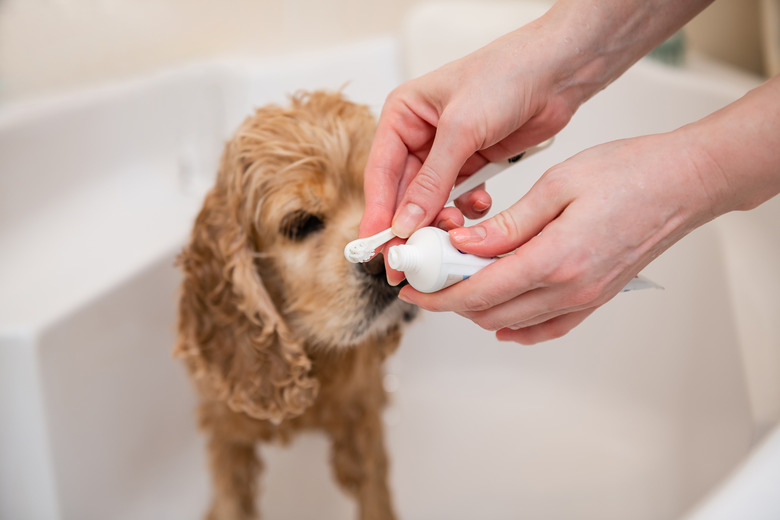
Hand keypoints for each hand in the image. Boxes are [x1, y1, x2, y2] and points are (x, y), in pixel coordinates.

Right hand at [359, 23, 580, 253]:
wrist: (557, 70)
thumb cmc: (506, 75)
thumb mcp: (462, 129)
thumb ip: (432, 180)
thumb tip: (405, 222)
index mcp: (402, 115)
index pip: (380, 172)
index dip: (378, 212)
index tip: (378, 246)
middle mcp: (419, 135)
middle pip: (403, 192)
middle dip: (410, 225)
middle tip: (411, 258)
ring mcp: (446, 152)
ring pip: (431, 200)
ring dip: (441, 219)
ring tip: (454, 230)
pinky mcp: (473, 163)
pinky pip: (459, 197)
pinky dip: (467, 209)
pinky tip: (481, 206)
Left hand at [397, 132, 720, 343]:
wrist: (684, 184)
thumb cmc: (629, 173)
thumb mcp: (557, 185)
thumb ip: (507, 224)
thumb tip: (464, 246)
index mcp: (556, 259)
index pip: (480, 292)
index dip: (439, 293)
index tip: (414, 285)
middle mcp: (570, 289)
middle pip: (490, 312)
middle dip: (450, 299)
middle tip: (430, 276)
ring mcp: (585, 299)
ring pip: (513, 321)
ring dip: (478, 307)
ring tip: (457, 279)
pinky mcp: (595, 299)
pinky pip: (546, 327)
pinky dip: (514, 324)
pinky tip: (498, 312)